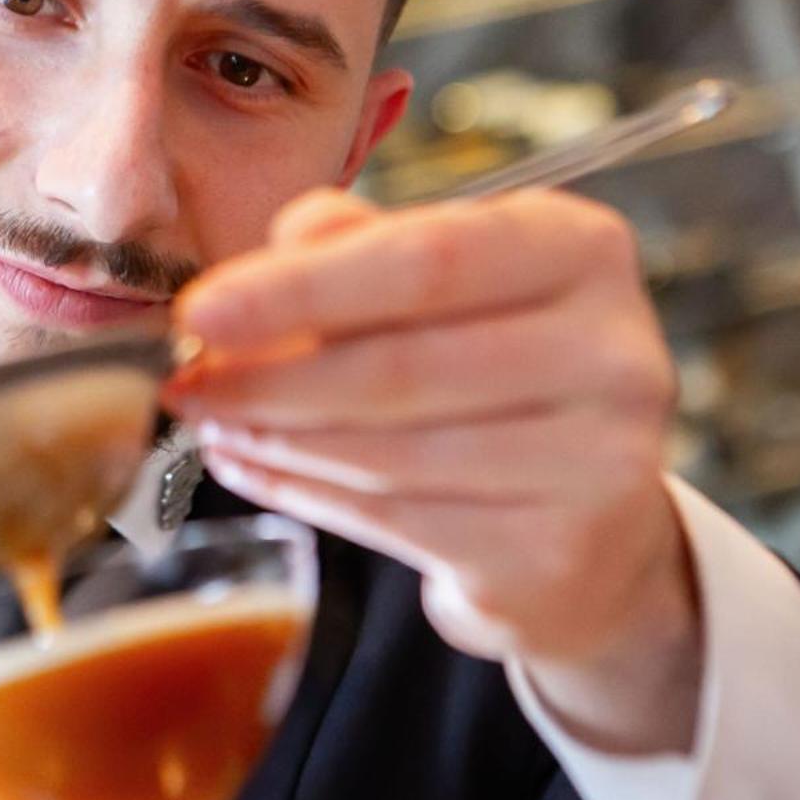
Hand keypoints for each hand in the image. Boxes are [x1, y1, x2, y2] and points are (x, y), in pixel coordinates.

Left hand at [167, 188, 702, 752]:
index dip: (300, 288)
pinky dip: (305, 493)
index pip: (426, 258)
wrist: (589, 519)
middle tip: (184, 381)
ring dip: (275, 439)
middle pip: (401, 365)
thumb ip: (355, 244)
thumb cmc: (488, 365)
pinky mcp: (559, 556)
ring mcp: (601, 464)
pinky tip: (252, 467)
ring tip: (210, 422)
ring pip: (389, 451)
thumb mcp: (435, 278)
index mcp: (581, 249)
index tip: (198, 310)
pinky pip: (397, 521)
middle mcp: (615, 352)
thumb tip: (274, 247)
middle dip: (267, 377)